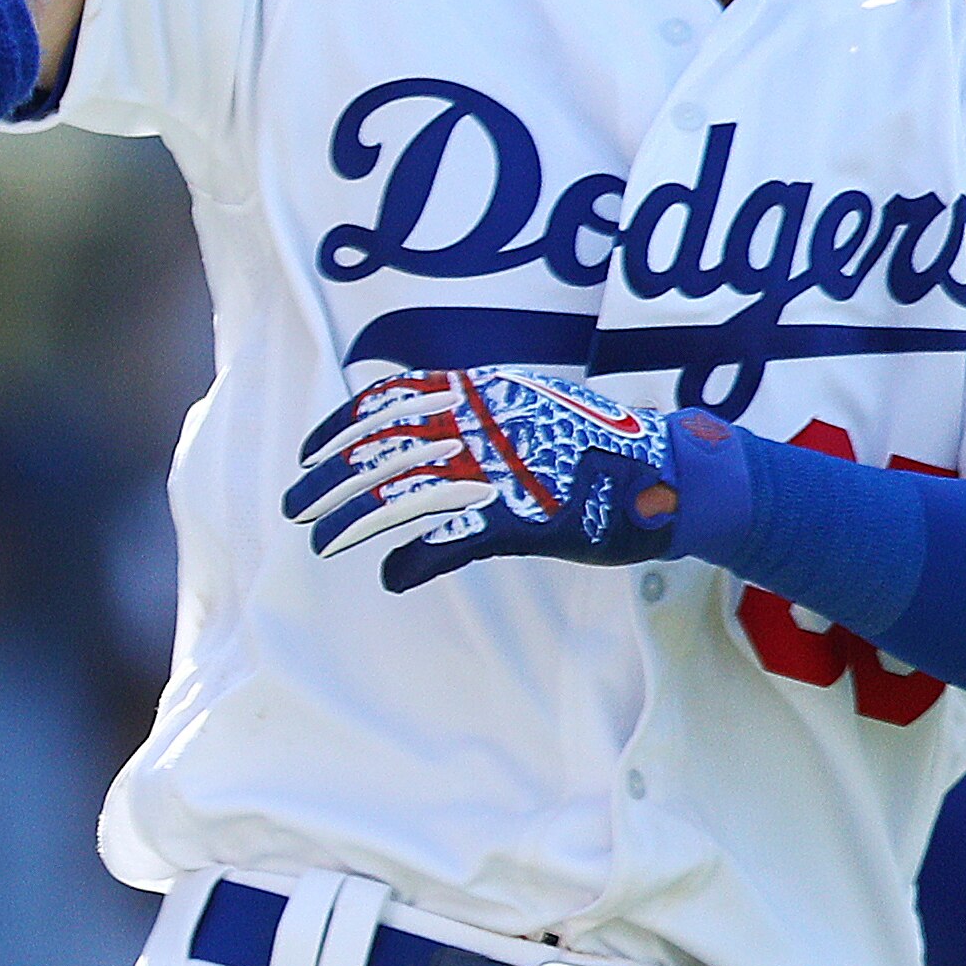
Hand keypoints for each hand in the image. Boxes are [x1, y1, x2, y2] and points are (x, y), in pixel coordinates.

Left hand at [285, 368, 697, 591]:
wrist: (671, 473)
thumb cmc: (599, 446)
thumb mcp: (531, 407)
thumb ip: (478, 414)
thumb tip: (426, 427)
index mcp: (482, 391)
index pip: (391, 399)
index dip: (342, 427)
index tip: (307, 452)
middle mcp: (484, 422)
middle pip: (386, 448)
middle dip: (331, 478)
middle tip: (294, 506)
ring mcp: (503, 469)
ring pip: (405, 493)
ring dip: (355, 519)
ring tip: (322, 540)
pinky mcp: (525, 517)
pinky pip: (453, 539)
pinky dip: (415, 558)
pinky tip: (393, 574)